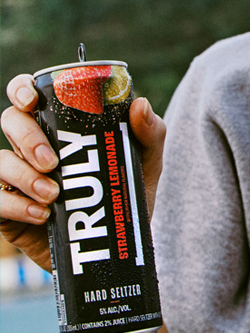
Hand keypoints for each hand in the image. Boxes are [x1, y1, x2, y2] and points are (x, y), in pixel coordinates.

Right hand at [0, 74, 165, 271]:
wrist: (120, 243)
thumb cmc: (128, 191)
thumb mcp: (147, 161)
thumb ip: (150, 132)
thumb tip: (139, 104)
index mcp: (62, 124)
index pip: (30, 95)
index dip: (22, 89)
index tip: (32, 100)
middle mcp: (35, 145)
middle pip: (11, 122)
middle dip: (28, 138)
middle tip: (53, 161)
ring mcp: (19, 177)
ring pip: (1, 161)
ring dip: (24, 176)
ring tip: (53, 194)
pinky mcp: (11, 210)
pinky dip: (16, 205)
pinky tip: (42, 214)